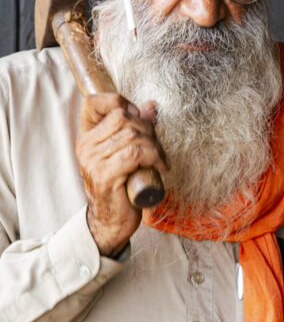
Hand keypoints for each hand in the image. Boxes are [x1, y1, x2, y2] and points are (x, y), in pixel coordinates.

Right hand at [75, 93, 166, 256]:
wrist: (112, 220)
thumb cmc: (122, 184)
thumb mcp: (128, 151)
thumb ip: (136, 127)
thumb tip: (151, 105)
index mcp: (88, 136)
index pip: (94, 102)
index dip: (120, 102)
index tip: (138, 118)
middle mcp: (86, 146)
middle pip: (124, 116)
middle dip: (148, 128)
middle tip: (156, 146)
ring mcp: (93, 160)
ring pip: (132, 134)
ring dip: (154, 145)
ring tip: (159, 159)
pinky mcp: (105, 175)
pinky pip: (136, 153)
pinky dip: (155, 156)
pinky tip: (160, 167)